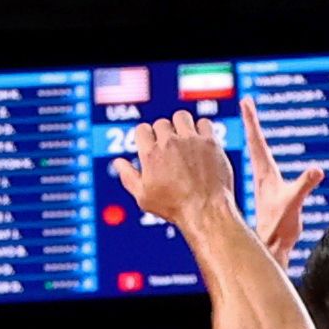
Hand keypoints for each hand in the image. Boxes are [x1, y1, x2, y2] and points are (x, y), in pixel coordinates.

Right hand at [112, 109, 235, 226]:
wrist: (205, 211)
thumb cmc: (174, 208)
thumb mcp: (144, 197)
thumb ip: (129, 177)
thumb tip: (118, 162)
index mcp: (151, 154)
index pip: (142, 129)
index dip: (146, 137)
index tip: (152, 145)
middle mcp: (170, 143)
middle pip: (161, 123)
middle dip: (163, 133)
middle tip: (170, 148)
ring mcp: (191, 141)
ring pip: (181, 117)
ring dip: (181, 125)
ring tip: (184, 139)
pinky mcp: (210, 142)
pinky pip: (204, 122)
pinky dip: (202, 129)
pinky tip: (201, 141)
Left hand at [241, 99, 324, 268]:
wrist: (271, 246)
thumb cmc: (279, 226)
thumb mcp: (294, 202)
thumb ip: (304, 185)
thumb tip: (317, 170)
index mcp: (265, 173)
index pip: (257, 141)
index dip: (252, 120)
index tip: (246, 100)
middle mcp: (262, 176)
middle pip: (255, 142)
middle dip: (251, 121)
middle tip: (247, 103)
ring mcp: (265, 185)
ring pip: (258, 155)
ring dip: (255, 137)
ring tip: (252, 123)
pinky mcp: (269, 193)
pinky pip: (265, 167)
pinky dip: (263, 156)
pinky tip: (264, 158)